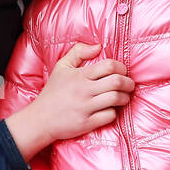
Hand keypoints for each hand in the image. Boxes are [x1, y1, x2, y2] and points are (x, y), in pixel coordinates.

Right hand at [5, 42, 133, 159]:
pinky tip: (110, 110)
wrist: (40, 119)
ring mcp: (85, 108)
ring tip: (123, 97)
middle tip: (129, 85)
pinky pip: (109, 116)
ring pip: (116, 99)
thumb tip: (99, 46)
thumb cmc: (53, 92)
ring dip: (124, 98)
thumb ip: (79, 52)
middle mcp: (83, 90)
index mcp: (79, 75)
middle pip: (116, 82)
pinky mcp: (86, 123)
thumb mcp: (61, 66)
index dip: (121, 67)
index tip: (122, 71)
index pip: (109, 66)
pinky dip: (114, 113)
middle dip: (128, 83)